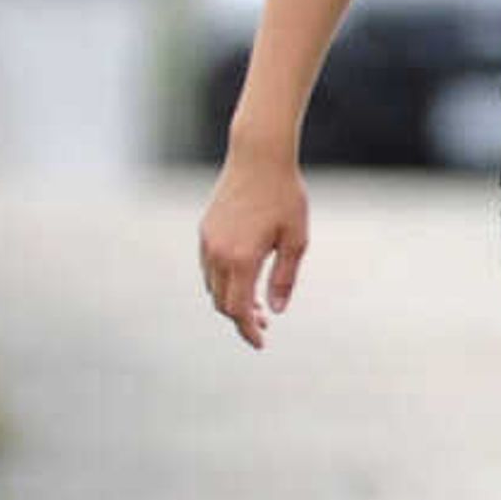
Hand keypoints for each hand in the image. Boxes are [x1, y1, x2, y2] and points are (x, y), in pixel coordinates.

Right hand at [198, 152, 310, 348]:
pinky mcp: (205, 229)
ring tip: (258, 304)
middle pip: (223, 302)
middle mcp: (217, 253)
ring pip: (213, 286)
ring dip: (232, 299)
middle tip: (265, 324)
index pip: (238, 309)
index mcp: (241, 259)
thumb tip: (276, 310)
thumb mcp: (296, 239)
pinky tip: (244, 279)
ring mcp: (207, 241)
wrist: (258, 156)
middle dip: (242, 319)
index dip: (249, 330)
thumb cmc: (284, 195)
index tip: (261, 343)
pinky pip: (209, 267)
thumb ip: (285, 277)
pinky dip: (224, 281)